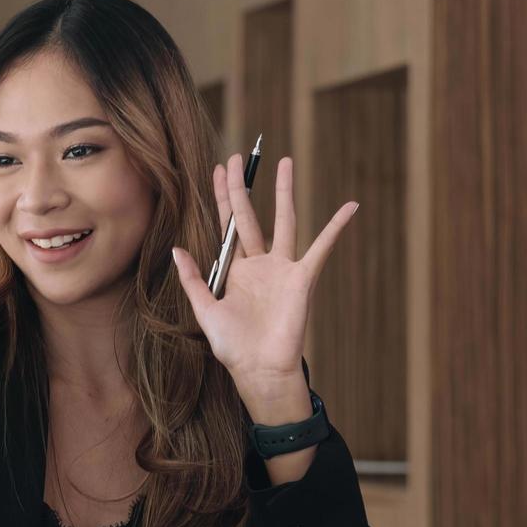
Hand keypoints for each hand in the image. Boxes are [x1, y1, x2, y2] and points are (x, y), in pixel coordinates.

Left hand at [169, 155, 356, 421]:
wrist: (259, 370)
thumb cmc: (233, 346)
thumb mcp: (205, 310)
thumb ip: (193, 279)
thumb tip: (176, 249)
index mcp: (235, 269)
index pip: (227, 225)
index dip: (221, 198)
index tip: (217, 170)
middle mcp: (259, 263)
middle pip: (250, 215)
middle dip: (242, 186)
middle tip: (239, 156)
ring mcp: (282, 268)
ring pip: (284, 221)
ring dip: (283, 192)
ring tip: (285, 162)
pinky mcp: (302, 278)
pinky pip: (321, 249)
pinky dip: (335, 228)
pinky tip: (349, 208)